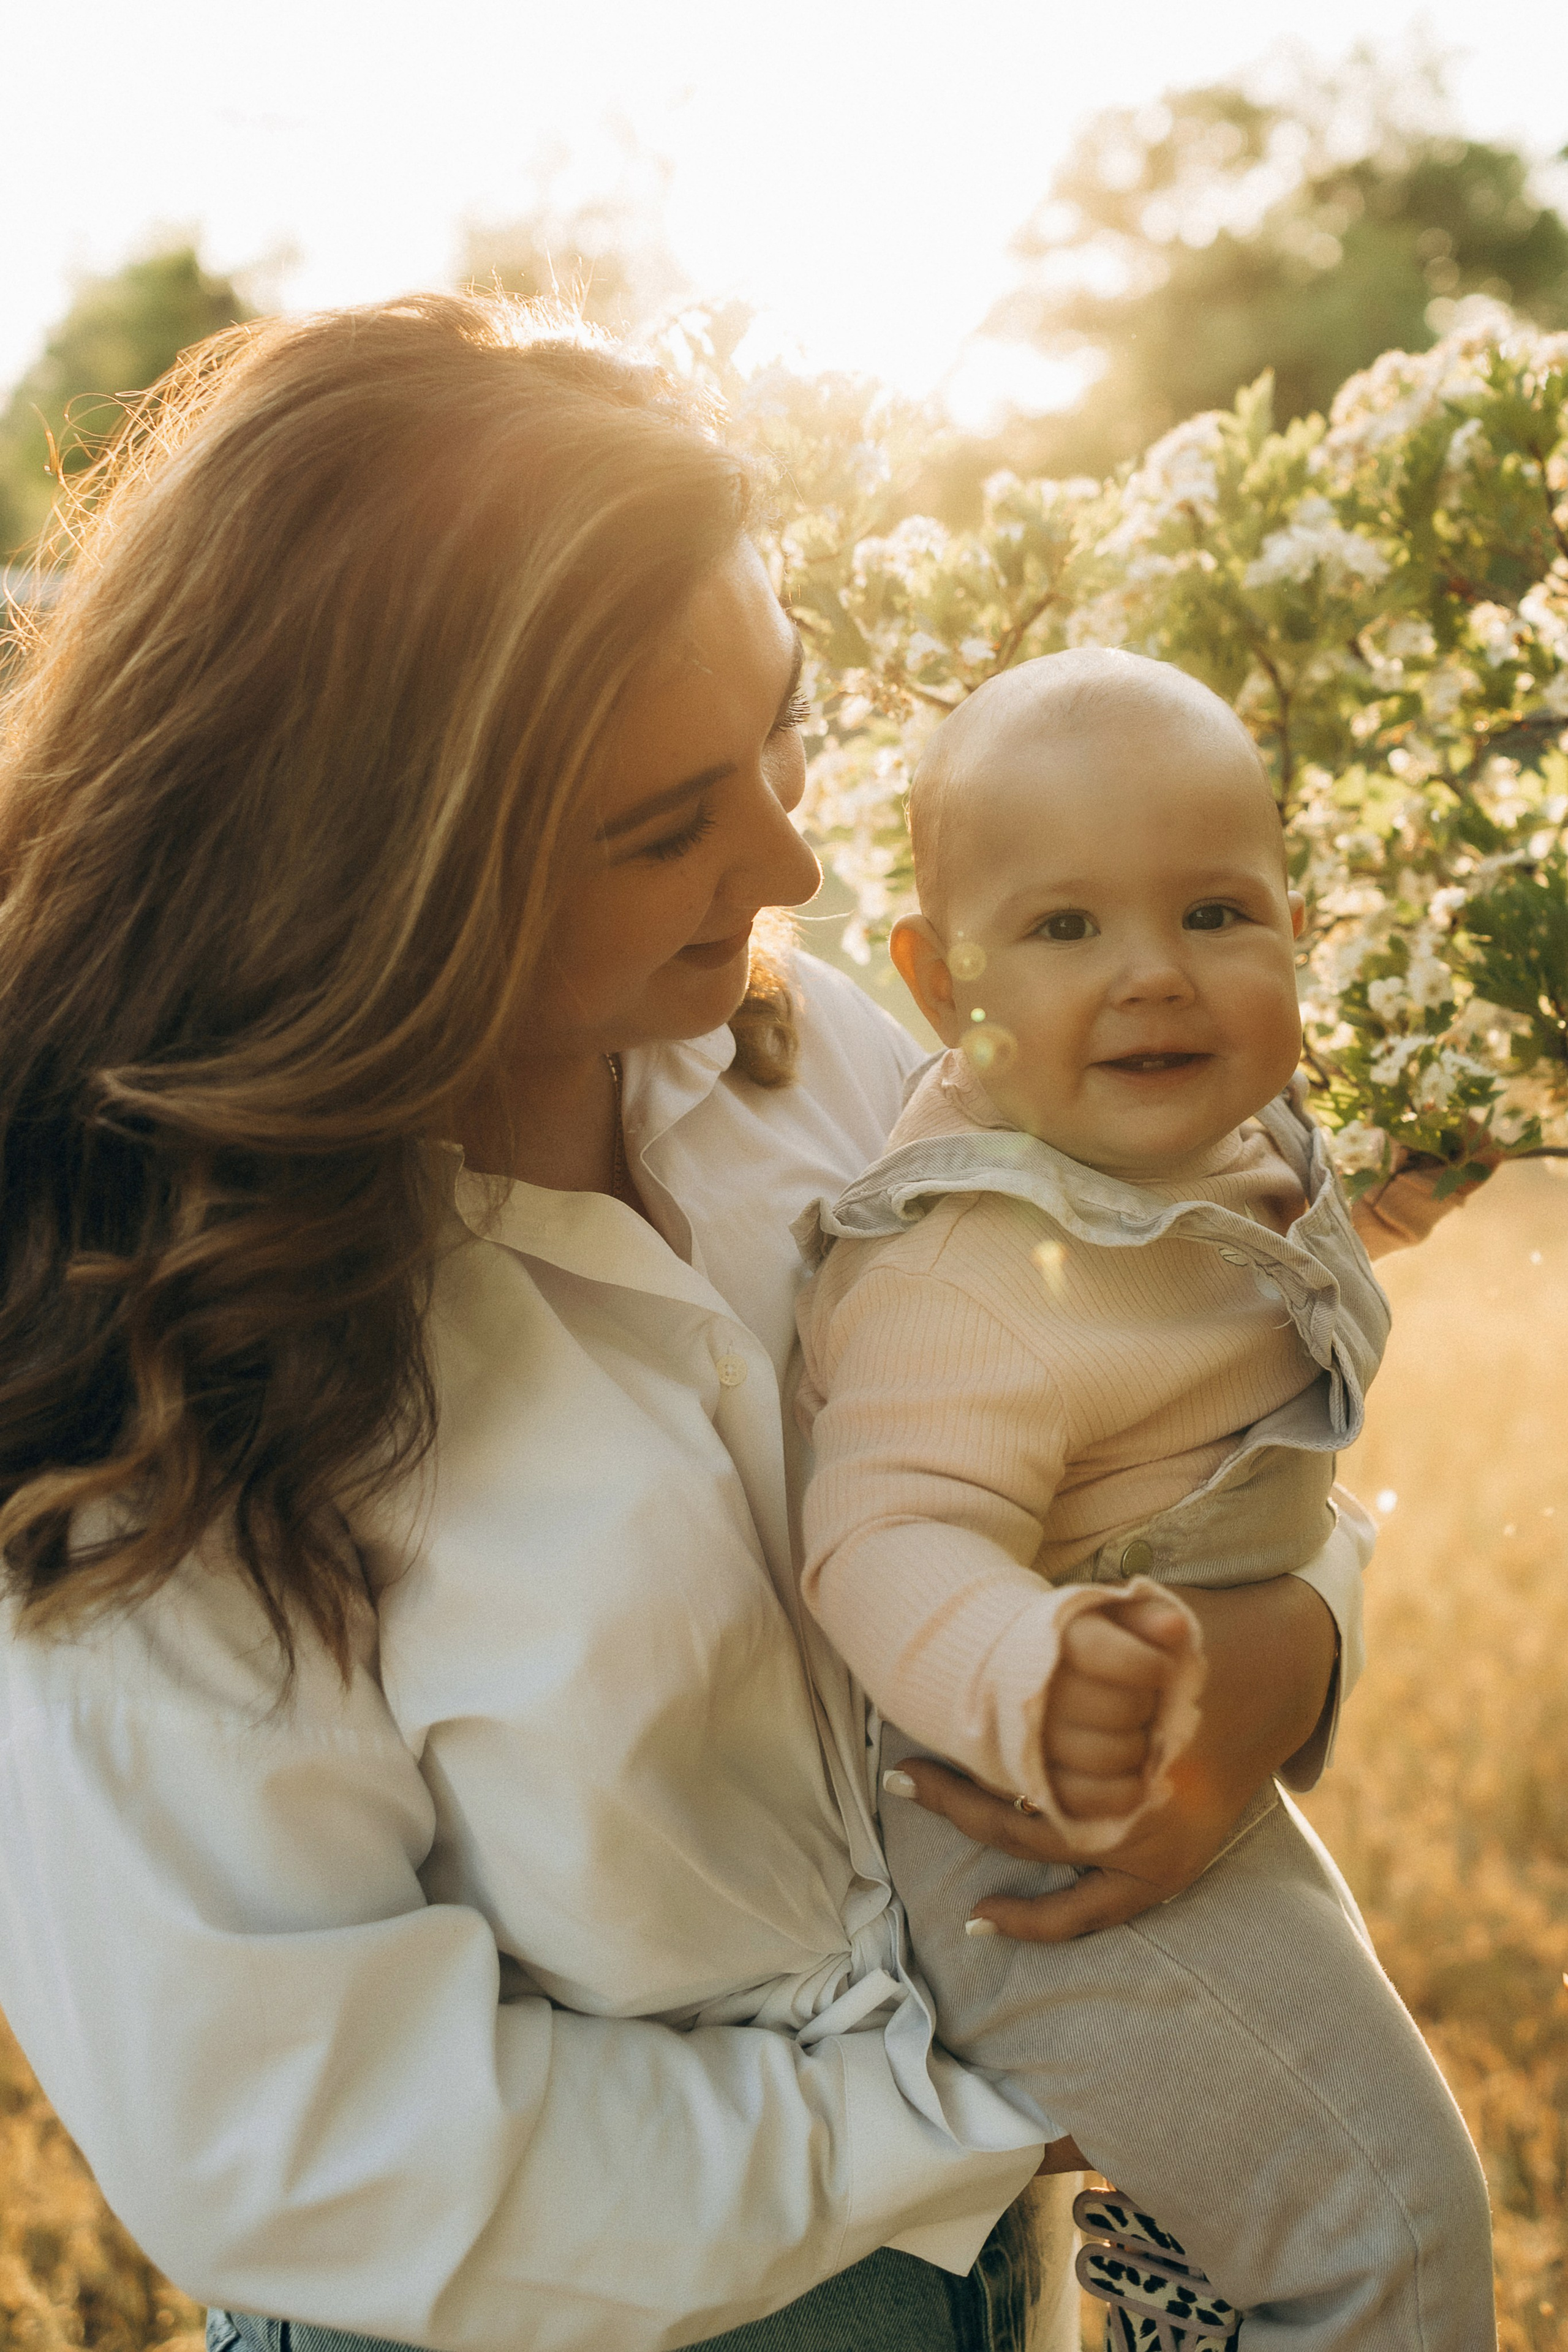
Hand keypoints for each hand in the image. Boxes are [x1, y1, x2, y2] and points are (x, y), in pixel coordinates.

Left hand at [886, 1576, 1336, 1942]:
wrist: (1286, 1666)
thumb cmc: (1203, 1633)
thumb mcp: (1150, 1616)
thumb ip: (1099, 1626)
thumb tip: (1026, 1626)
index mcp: (1142, 1748)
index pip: (1033, 1770)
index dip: (967, 1758)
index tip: (911, 1752)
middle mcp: (1151, 1810)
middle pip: (1029, 1817)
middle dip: (956, 1799)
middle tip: (900, 1773)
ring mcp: (1162, 1849)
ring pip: (1051, 1867)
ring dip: (977, 1840)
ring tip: (928, 1825)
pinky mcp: (1171, 1869)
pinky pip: (1093, 1913)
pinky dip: (1039, 1921)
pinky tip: (983, 1919)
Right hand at [1044, 1594, 1196, 1821]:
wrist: (1030, 1672)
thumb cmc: (1088, 1642)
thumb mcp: (1115, 1616)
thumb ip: (1147, 1617)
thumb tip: (1174, 1628)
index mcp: (1057, 1642)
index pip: (1104, 1654)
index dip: (1149, 1665)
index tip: (1161, 1666)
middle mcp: (1040, 1692)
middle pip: (1117, 1710)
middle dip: (1148, 1707)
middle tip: (1149, 1700)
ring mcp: (1036, 1741)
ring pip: (1105, 1758)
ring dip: (1141, 1748)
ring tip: (1141, 1732)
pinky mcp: (1041, 1781)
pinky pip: (1088, 1799)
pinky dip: (1125, 1791)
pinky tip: (1141, 1773)